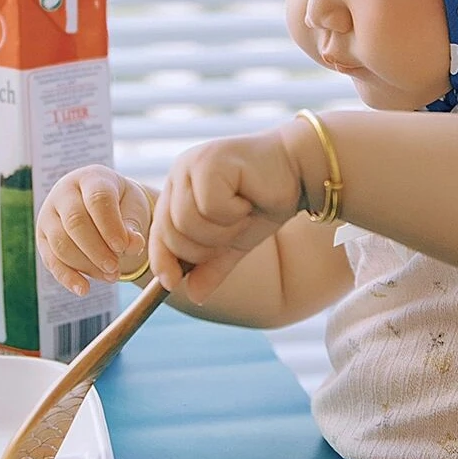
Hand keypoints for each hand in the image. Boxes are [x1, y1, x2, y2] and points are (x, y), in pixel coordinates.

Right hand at [37, 166, 152, 296]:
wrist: (103, 206)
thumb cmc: (121, 205)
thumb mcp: (132, 209)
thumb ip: (133, 225)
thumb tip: (133, 245)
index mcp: (91, 178)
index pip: (97, 199)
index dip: (110, 225)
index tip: (124, 247)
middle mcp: (64, 192)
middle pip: (75, 222)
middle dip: (96, 250)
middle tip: (115, 269)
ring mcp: (49, 214)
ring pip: (61, 243)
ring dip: (86, 265)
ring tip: (111, 277)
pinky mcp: (42, 237)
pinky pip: (50, 260)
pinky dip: (67, 277)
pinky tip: (84, 290)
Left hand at [148, 127, 301, 303]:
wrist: (298, 169)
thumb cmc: (265, 200)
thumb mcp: (234, 241)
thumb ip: (212, 266)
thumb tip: (194, 296)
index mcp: (180, 188)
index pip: (159, 230)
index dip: (162, 259)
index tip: (171, 283)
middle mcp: (181, 173)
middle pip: (170, 230)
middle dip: (202, 247)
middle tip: (231, 235)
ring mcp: (194, 164)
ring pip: (187, 221)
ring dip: (221, 230)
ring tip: (242, 215)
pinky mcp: (211, 161)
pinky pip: (209, 206)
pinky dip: (232, 213)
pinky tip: (247, 199)